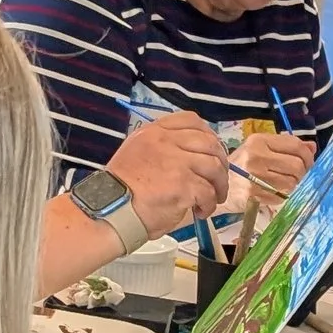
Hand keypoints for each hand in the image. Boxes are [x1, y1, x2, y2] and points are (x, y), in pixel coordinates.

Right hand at [107, 109, 228, 232]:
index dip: (208, 135)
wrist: (111, 210)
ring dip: (219, 185)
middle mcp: (166, 142)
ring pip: (214, 167)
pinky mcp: (183, 184)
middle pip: (209, 143)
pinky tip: (201, 211)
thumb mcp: (137, 153)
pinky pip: (208, 192)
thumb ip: (162, 148)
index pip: (191, 120)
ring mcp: (176, 162)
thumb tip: (194, 156)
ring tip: (213, 199)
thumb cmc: (123, 189)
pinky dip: (209, 204)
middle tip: (219, 180)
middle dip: (221, 163)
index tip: (212, 152)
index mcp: (154, 132)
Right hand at [239, 130, 314, 204]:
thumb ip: (287, 146)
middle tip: (298, 176)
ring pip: (292, 183)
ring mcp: (254, 177)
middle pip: (297, 166)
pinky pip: (281, 197)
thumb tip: (312, 147)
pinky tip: (275, 192)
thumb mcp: (261, 148)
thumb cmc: (243, 165)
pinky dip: (283, 196)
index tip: (308, 163)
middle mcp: (256, 156)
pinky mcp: (253, 194)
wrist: (217, 184)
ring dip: (294, 186)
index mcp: (259, 141)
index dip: (308, 156)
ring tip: (284, 184)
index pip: (296, 146)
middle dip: (303, 173)